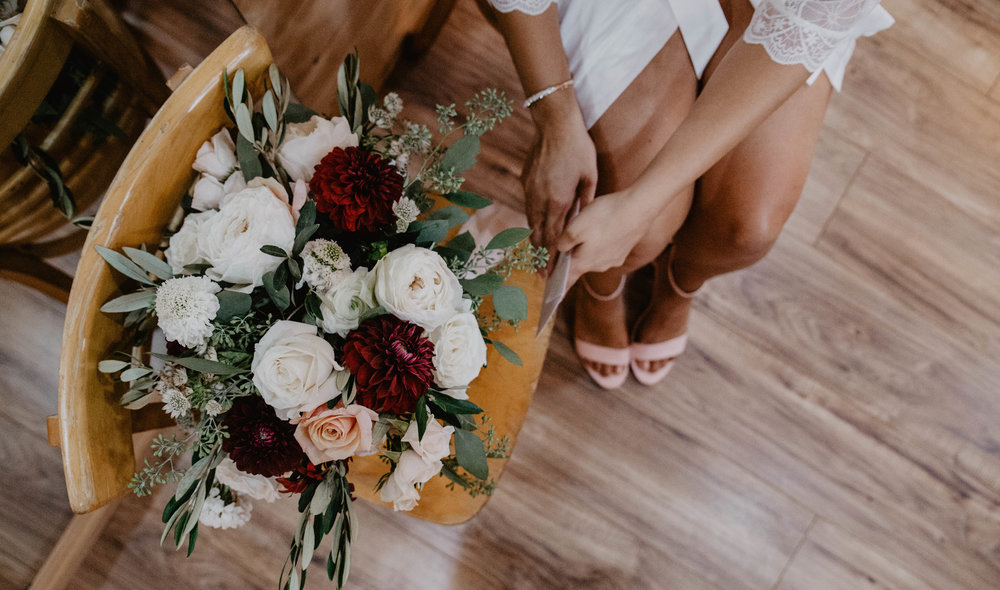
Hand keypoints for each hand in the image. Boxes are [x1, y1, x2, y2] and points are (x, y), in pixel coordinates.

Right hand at [522, 103, 596, 264]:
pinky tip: (537, 225)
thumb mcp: (590, 176)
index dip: (551, 258)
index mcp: (559, 201)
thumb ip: (587, 200)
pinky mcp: (525, 182)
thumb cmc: (578, 149)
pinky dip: (533, 220)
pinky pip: (528, 207)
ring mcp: (530, 191)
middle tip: (541, 272)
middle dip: (540, 256)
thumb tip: (584, 218)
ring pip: (531, 222)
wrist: (554, 125)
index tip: (549, 274)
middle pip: (538, 235)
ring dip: (536, 238)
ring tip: (539, 253)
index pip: (553, 238)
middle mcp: (540, 200)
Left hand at [556, 189, 652, 285]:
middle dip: (572, 256)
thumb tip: (560, 249)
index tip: (551, 299)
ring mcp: (613, 260)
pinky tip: (603, 229)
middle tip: (568, 239)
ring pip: (593, 256)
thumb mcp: (575, 226)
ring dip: (587, 248)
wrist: (639, 208)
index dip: (556, 288)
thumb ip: (563, 242)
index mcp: (583, 263)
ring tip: (588, 229)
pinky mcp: (623, 251)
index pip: (566, 281)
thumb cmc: (605, 216)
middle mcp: (598, 266)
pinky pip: (606, 250)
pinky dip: (601, 243)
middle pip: (578, 265)